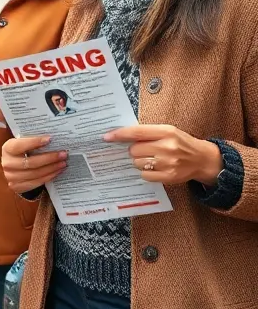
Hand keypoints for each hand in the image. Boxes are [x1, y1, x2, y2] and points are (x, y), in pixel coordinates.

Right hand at [1, 135, 66, 193]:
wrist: (12, 167)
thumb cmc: (21, 152)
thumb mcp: (22, 143)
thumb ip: (32, 140)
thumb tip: (51, 138)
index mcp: (7, 149)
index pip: (20, 146)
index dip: (34, 142)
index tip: (50, 139)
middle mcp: (7, 163)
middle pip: (30, 162)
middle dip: (49, 158)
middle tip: (63, 154)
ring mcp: (11, 176)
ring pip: (35, 174)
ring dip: (52, 168)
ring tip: (63, 163)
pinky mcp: (17, 186)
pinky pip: (36, 182)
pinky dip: (49, 176)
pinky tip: (57, 171)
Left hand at [104, 124, 223, 185]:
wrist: (203, 159)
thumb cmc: (181, 143)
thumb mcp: (168, 131)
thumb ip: (147, 133)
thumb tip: (120, 136)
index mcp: (166, 132)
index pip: (137, 132)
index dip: (119, 134)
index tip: (106, 137)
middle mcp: (167, 147)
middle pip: (134, 150)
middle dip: (135, 151)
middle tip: (145, 150)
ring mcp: (168, 163)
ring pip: (137, 163)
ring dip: (140, 162)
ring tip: (153, 159)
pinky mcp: (169, 177)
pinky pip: (145, 175)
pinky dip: (146, 172)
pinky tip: (156, 168)